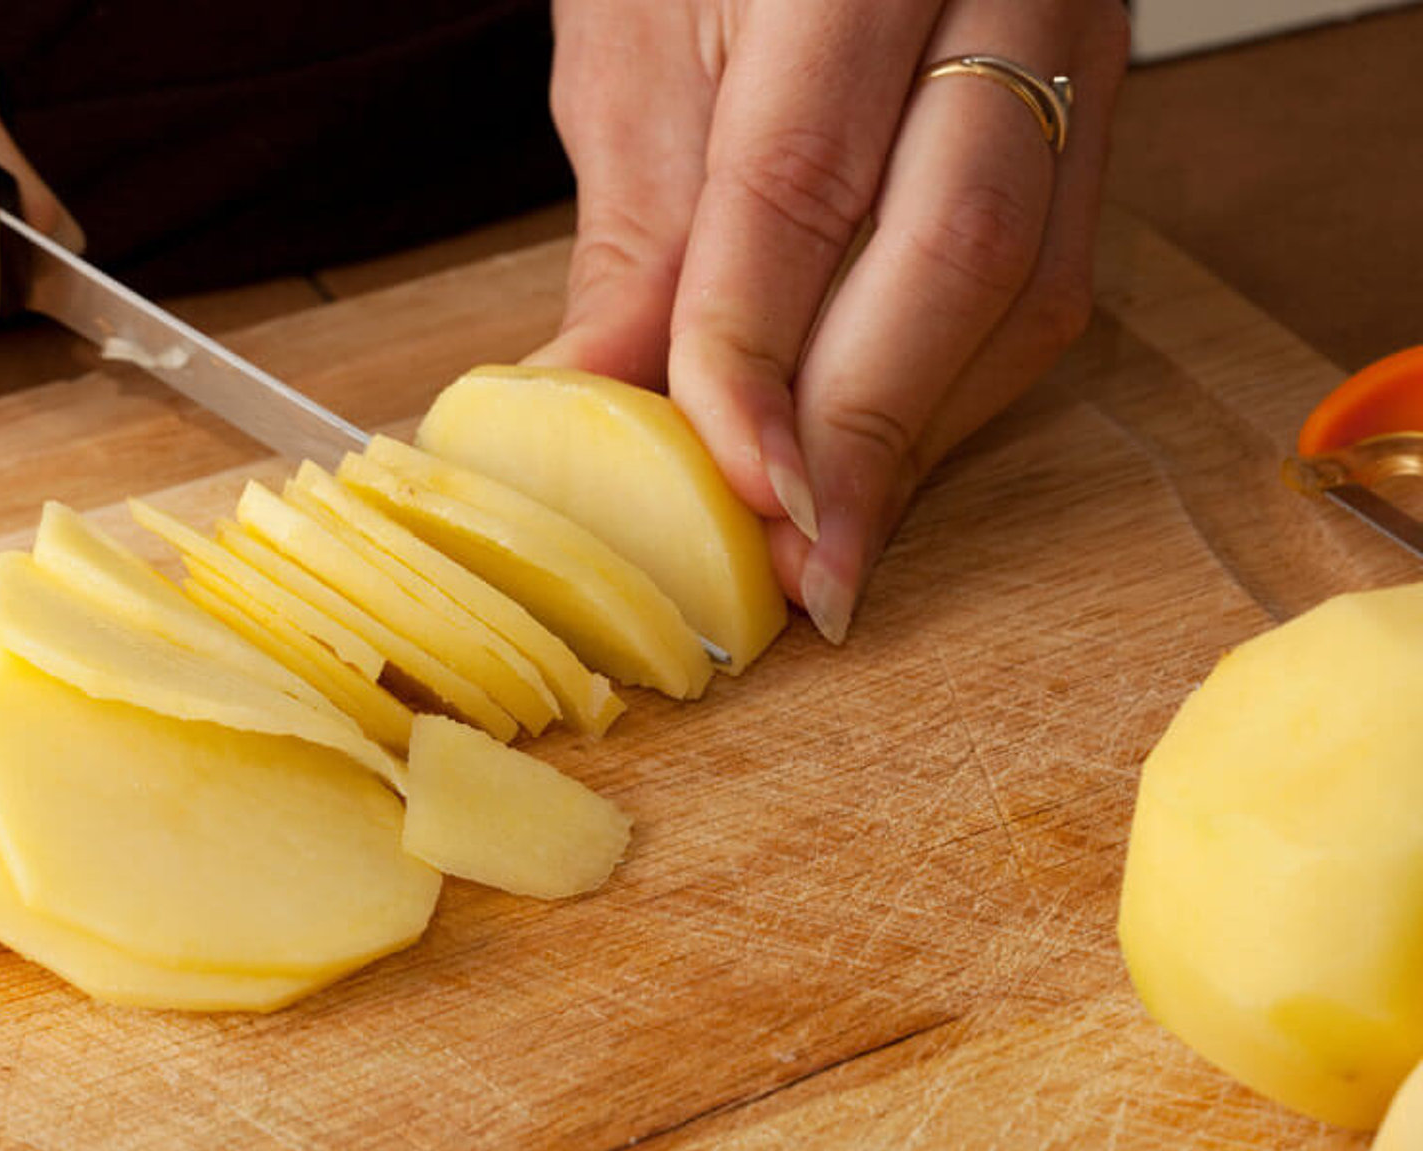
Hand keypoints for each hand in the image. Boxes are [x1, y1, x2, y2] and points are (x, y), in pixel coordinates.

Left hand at [534, 0, 1129, 641]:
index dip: (762, 357)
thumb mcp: (634, 49)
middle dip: (870, 433)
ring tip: (833, 551)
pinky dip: (953, 394)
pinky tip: (881, 466)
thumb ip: (636, 232)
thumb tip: (591, 412)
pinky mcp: (1085, 118)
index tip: (740, 492)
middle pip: (960, 247)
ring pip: (1028, 286)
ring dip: (920, 439)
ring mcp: (1069, 54)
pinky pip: (1044, 284)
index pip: (802, 182)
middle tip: (805, 573)